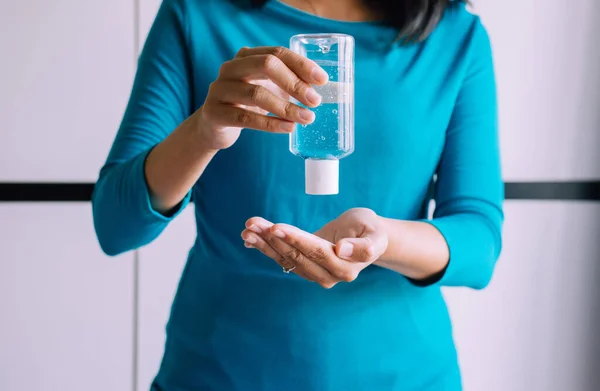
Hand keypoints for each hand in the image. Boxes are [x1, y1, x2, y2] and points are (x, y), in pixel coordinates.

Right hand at [195, 46, 328, 150]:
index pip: (277, 53)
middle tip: (315, 101)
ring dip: (287, 108)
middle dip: (295, 83)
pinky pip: (247, 118)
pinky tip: (288, 128)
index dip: (302, 65)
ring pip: (257, 94)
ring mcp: (220, 90)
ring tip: (306, 118)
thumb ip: (288, 85)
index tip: (322, 80)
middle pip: (267, 66)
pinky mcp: (215, 113)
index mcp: (246, 56)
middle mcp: (231, 68)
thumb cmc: (247, 105)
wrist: (214, 128)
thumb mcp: (267, 89)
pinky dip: (271, 124)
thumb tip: (321, 90)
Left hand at [241, 208, 388, 288]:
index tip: (276, 226)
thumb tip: (342, 250)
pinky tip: (250, 239)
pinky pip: (283, 258)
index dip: (295, 239)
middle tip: (253, 223)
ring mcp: (315, 274)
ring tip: (247, 229)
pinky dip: (265, 248)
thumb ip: (365, 246)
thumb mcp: (375, 234)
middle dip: (273, 238)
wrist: (365, 237)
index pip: (316, 251)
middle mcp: (329, 276)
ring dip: (264, 244)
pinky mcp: (304, 268)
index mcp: (346, 267)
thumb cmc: (370, 230)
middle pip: (296, 255)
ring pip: (286, 258)